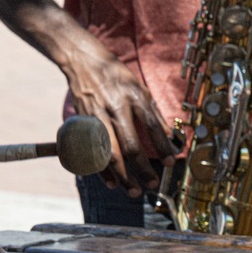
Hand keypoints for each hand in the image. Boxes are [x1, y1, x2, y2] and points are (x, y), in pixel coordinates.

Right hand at [65, 49, 177, 196]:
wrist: (81, 61)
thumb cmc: (114, 75)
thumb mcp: (138, 87)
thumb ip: (153, 112)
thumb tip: (170, 135)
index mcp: (133, 97)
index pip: (151, 126)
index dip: (162, 145)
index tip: (170, 162)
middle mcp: (115, 108)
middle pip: (130, 145)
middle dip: (142, 169)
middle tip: (152, 184)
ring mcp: (98, 117)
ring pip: (110, 153)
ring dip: (122, 176)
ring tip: (132, 191)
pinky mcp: (83, 124)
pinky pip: (92, 153)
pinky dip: (101, 171)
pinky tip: (111, 183)